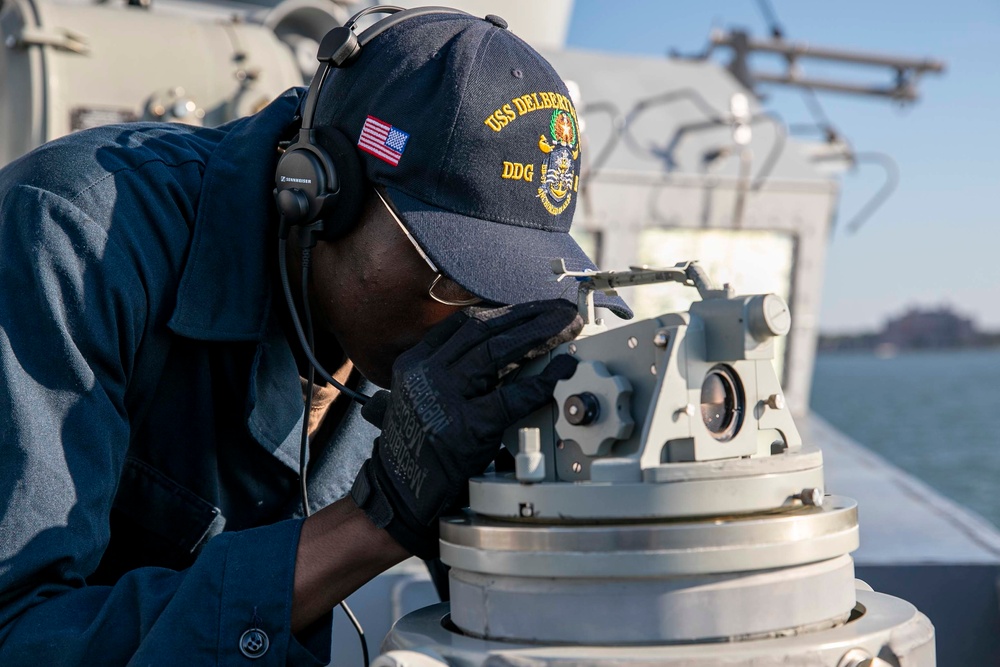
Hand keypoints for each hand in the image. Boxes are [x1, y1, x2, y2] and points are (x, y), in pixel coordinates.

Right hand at [350, 299, 581, 557]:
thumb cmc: (415, 449)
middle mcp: (426, 374)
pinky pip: (512, 397)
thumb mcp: (415, 397)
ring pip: (498, 352)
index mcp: (414, 363)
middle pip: (485, 330)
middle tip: (559, 311)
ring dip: (539, 335)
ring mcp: (444, 400)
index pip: (463, 323)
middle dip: (528, 316)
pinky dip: (541, 382)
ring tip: (568, 328)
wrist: (398, 495)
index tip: (531, 307)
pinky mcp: (466, 429)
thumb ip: (445, 371)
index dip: (504, 310)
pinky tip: (561, 372)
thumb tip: (500, 349)